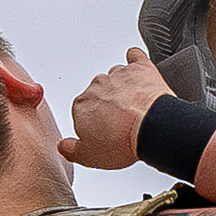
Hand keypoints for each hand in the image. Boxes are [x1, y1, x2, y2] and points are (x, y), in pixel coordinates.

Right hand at [61, 49, 171, 170]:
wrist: (151, 128)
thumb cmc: (123, 141)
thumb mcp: (90, 156)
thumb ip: (72, 150)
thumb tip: (64, 147)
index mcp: (81, 105)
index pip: (83, 111)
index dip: (95, 123)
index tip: (104, 132)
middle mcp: (97, 86)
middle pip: (99, 93)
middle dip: (108, 105)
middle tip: (121, 122)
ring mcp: (118, 76)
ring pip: (117, 77)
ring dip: (123, 88)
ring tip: (134, 105)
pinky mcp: (139, 69)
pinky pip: (135, 58)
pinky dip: (136, 62)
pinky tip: (138, 70)